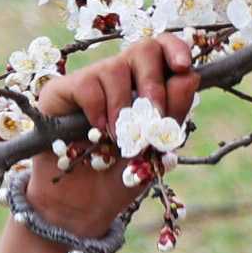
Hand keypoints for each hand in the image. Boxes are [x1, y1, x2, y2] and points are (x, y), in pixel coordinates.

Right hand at [28, 36, 197, 237]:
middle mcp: (122, 76)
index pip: (165, 49)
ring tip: (119, 138)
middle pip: (144, 48)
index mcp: (148, 85)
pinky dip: (98, 110)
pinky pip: (89, 84)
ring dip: (124, 107)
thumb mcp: (157, 148)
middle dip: (154, 85)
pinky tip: (97, 132)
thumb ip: (174, 114)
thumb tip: (188, 76)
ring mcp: (92, 80)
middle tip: (153, 117)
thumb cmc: (121, 175)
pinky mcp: (63, 90)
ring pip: (117, 68)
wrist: (83, 204)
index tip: (184, 68)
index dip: (176, 49)